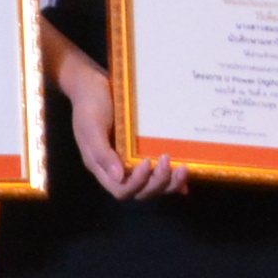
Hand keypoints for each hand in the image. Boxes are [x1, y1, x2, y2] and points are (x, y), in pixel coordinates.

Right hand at [61, 59, 181, 200]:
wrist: (93, 85)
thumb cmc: (89, 105)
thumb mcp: (90, 127)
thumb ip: (102, 153)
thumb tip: (119, 177)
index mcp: (102, 167)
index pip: (121, 190)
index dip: (137, 183)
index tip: (146, 162)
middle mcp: (118, 170)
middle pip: (141, 192)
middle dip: (158, 182)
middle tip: (168, 159)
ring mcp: (132, 162)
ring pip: (153, 186)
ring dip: (169, 182)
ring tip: (183, 168)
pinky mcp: (142, 152)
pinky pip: (160, 172)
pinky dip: (174, 179)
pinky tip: (188, 173)